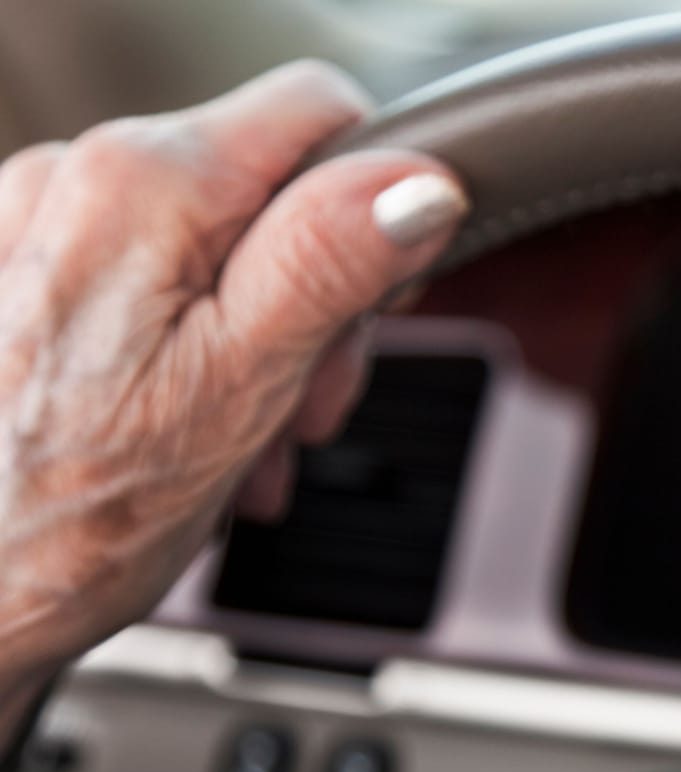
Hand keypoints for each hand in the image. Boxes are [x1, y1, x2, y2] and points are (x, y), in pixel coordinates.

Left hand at [0, 61, 466, 693]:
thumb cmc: (67, 522)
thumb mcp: (239, 388)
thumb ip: (329, 264)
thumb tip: (414, 185)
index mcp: (143, 185)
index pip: (323, 111)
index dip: (379, 205)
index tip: (377, 300)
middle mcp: (78, 181)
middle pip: (273, 189)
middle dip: (317, 304)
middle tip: (302, 406)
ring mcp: (41, 227)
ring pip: (221, 243)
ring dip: (260, 345)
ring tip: (241, 439)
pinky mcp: (25, 275)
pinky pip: (153, 280)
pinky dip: (194, 351)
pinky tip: (190, 429)